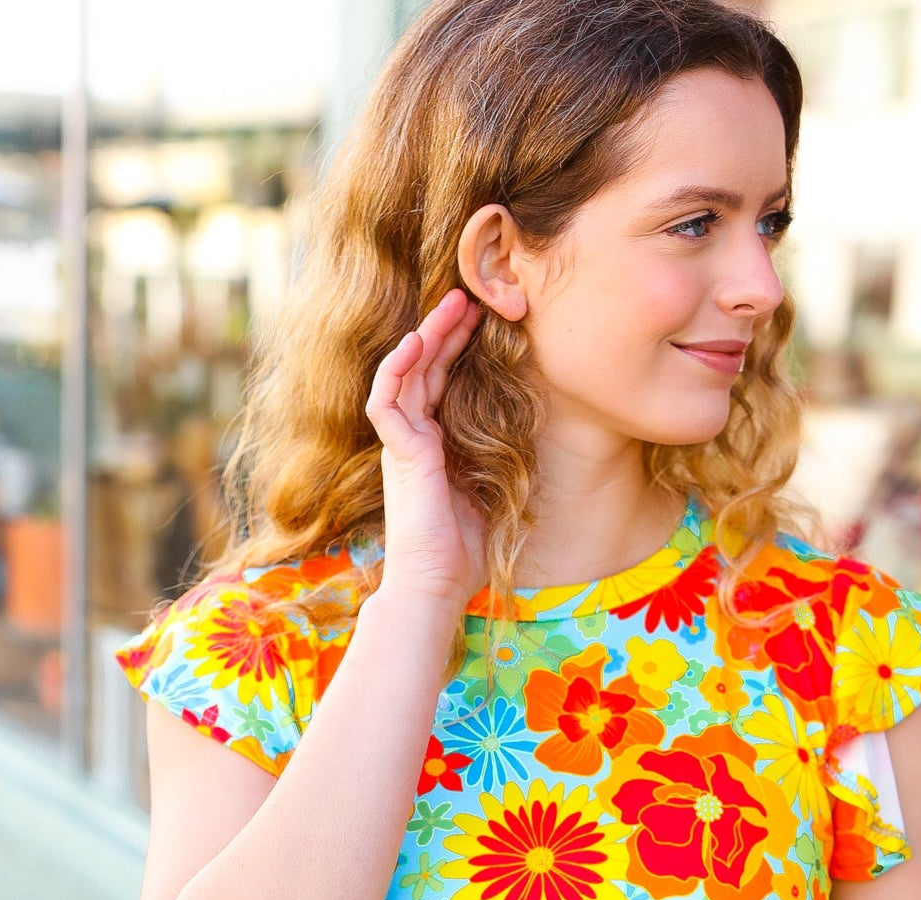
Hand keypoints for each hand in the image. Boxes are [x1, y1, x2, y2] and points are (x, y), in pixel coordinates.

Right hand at [364, 288, 487, 620]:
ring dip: (428, 335)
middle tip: (471, 295)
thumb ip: (499, 459)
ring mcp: (403, 444)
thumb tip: (533, 436)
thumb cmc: (465, 550)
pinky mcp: (398, 454)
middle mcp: (414, 439)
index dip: (460, 349)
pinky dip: (398, 369)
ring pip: (407, 374)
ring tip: (452, 303)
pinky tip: (417, 341)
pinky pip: (387, 400)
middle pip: (426, 369)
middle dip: (447, 329)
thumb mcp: (493, 491)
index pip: (443, 383)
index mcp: (435, 446)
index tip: (485, 319)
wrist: (437, 583)